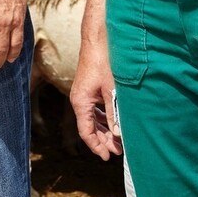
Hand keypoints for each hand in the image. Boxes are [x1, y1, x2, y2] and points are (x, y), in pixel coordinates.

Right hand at [70, 34, 120, 160]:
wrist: (98, 39)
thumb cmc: (104, 62)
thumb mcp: (111, 90)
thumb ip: (114, 112)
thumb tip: (118, 133)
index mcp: (81, 102)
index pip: (86, 131)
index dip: (96, 146)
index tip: (106, 157)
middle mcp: (79, 100)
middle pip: (89, 127)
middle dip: (103, 140)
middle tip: (118, 150)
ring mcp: (84, 95)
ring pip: (93, 119)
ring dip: (104, 129)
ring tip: (118, 140)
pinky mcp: (89, 89)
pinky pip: (95, 109)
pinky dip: (104, 118)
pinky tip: (114, 123)